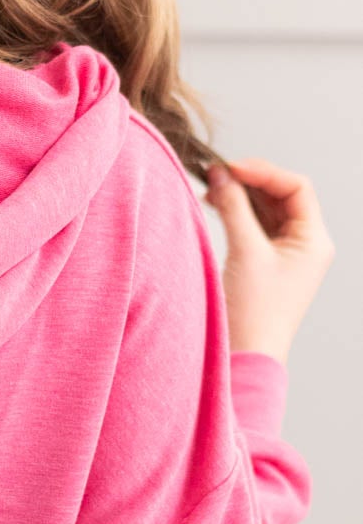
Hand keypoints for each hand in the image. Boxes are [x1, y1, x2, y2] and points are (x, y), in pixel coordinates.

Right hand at [202, 156, 334, 364]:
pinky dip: (234, 213)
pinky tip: (213, 206)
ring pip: (264, 210)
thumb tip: (220, 174)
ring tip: (210, 189)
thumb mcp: (245, 251)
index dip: (264, 173)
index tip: (231, 168)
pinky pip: (252, 227)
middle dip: (248, 182)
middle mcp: (304, 245)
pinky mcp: (264, 264)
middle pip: (280, 196)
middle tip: (215, 175)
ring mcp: (284, 255)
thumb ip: (233, 206)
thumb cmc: (254, 313)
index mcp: (314, 241)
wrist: (246, 356)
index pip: (295, 188)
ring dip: (238, 196)